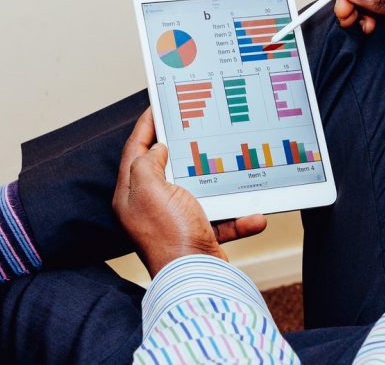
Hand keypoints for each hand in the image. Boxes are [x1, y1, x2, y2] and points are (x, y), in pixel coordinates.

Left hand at [112, 109, 267, 276]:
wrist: (195, 279)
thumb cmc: (169, 235)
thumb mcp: (150, 189)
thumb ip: (148, 163)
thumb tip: (158, 149)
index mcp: (132, 194)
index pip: (135, 150)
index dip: (146, 126)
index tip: (157, 106)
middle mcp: (150, 207)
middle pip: (165, 167)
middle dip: (183, 148)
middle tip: (195, 125)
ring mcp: (175, 220)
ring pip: (198, 190)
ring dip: (219, 183)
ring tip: (231, 164)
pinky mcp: (198, 234)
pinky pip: (221, 218)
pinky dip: (238, 217)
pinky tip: (253, 214)